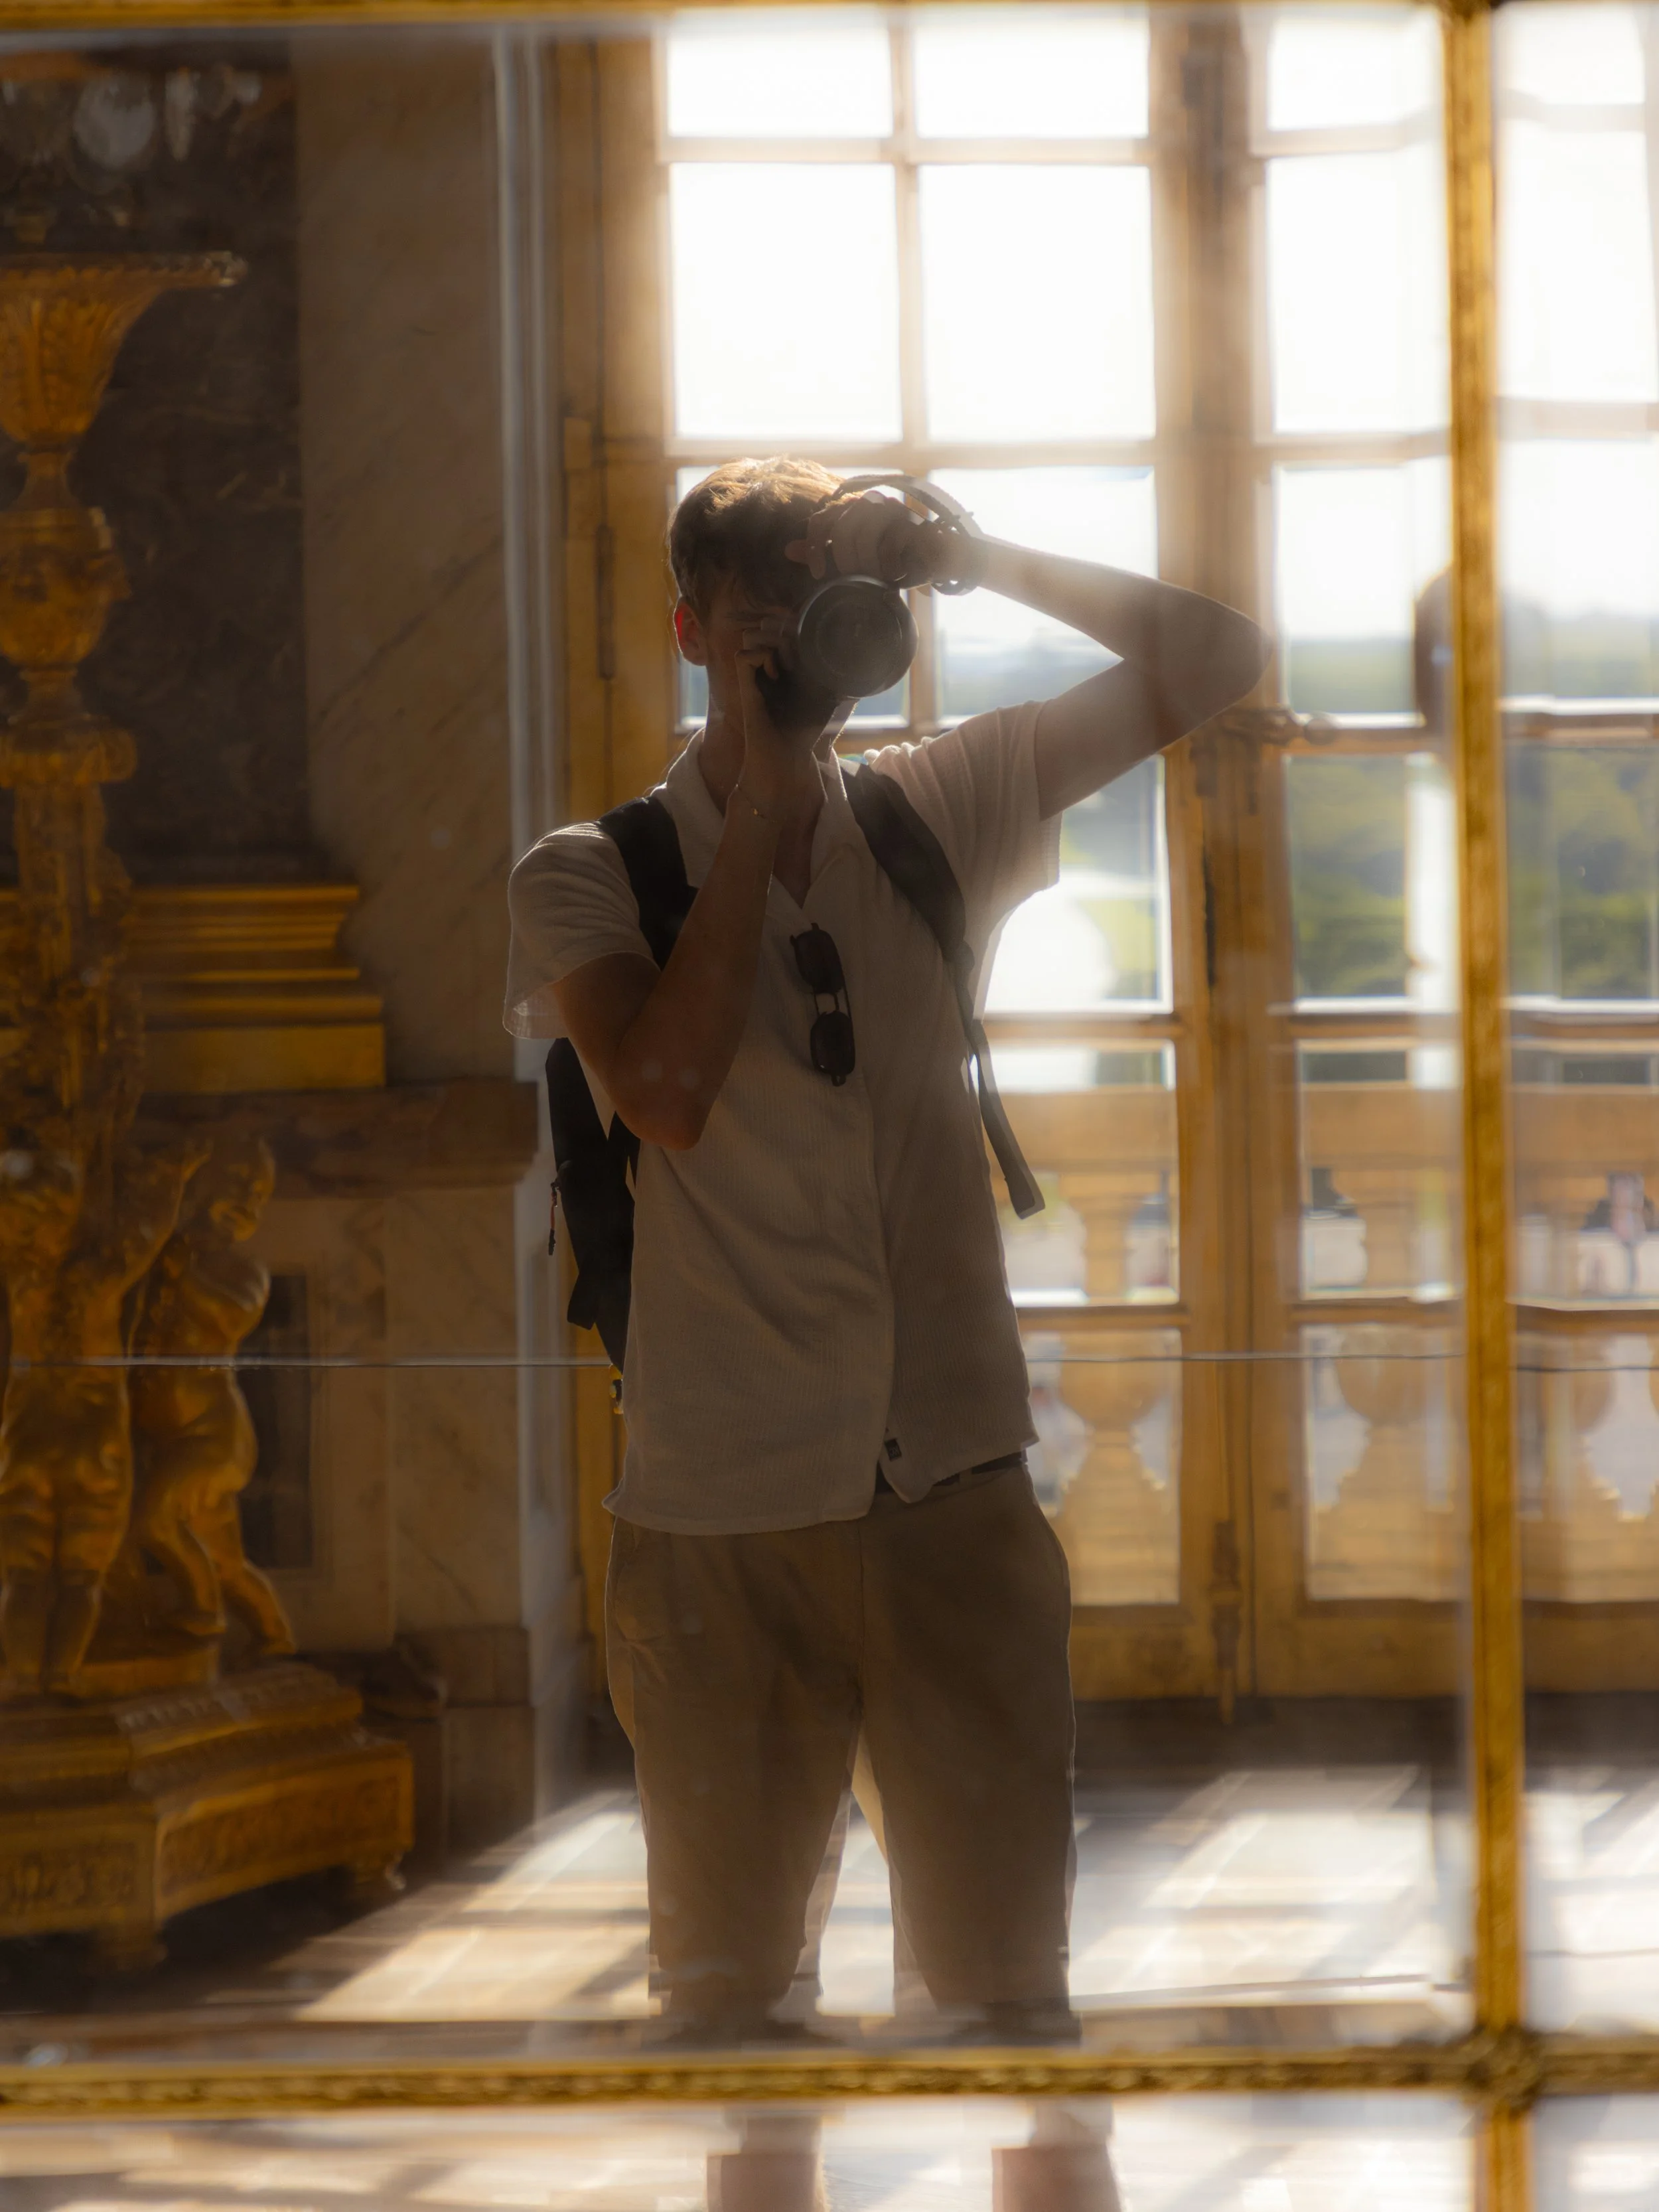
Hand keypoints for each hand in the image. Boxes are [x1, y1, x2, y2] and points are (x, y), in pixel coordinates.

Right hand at [732, 613, 824, 813]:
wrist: (787, 758)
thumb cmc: (805, 732)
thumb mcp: (827, 698)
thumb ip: (837, 678)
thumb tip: (857, 659)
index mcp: (783, 666)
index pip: (779, 629)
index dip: (791, 621)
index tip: (808, 627)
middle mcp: (766, 667)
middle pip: (763, 626)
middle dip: (781, 628)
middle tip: (800, 645)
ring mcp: (754, 676)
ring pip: (749, 636)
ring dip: (769, 641)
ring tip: (788, 662)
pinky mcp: (746, 688)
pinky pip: (743, 655)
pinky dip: (760, 659)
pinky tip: (776, 676)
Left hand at [787, 490, 956, 591]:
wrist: (935, 559)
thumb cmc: (891, 560)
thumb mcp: (852, 559)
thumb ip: (824, 551)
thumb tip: (788, 549)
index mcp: (850, 510)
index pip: (820, 521)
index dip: (814, 548)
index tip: (818, 575)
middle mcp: (868, 503)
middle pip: (842, 532)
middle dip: (847, 563)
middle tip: (858, 580)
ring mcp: (891, 509)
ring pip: (864, 537)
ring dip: (869, 566)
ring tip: (879, 579)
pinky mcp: (910, 521)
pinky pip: (889, 545)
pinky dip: (889, 567)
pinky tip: (895, 575)